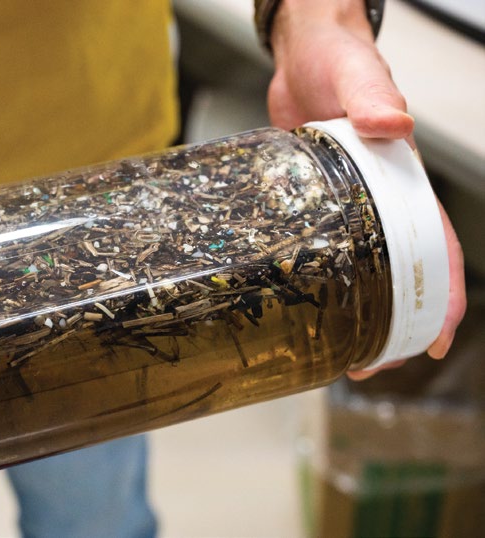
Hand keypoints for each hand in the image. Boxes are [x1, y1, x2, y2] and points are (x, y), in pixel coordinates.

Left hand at [265, 0, 465, 373]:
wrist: (303, 52)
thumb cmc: (338, 59)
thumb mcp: (358, 75)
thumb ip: (373, 96)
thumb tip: (393, 124)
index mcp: (403, 179)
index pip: (437, 245)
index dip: (444, 295)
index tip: (438, 340)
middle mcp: (379, 198)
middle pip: (400, 271)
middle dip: (394, 322)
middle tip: (368, 365)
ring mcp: (346, 203)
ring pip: (362, 267)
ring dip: (356, 309)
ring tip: (334, 350)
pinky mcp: (315, 200)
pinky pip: (325, 248)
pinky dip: (321, 279)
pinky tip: (301, 302)